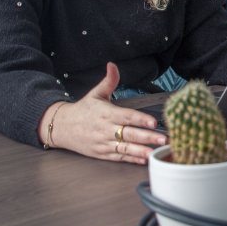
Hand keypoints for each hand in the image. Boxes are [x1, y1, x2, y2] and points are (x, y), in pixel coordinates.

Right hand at [37, 62, 166, 164]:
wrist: (62, 127)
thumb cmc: (83, 110)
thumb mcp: (95, 94)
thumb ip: (109, 81)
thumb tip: (112, 65)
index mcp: (106, 113)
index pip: (126, 116)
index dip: (140, 119)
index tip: (154, 122)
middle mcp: (105, 129)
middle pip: (129, 134)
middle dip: (147, 137)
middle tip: (164, 140)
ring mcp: (103, 143)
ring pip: (125, 148)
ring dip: (141, 151)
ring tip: (155, 153)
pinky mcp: (102, 154)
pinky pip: (119, 157)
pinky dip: (131, 159)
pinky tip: (144, 160)